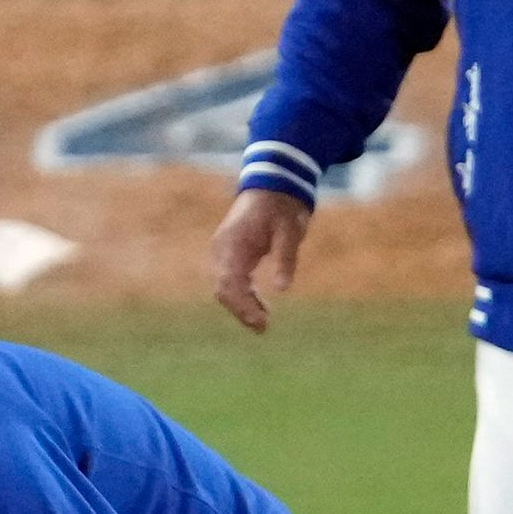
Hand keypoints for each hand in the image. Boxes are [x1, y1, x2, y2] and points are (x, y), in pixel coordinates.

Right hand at [209, 192, 313, 332]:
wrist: (272, 185)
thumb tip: (283, 288)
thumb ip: (286, 258)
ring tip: (265, 321)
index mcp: (233, 243)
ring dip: (242, 305)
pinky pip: (231, 281)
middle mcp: (222, 250)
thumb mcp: (290, 230)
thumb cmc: (282, 206)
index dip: (241, 305)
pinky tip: (261, 307)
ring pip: (225, 288)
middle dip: (241, 311)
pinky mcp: (230, 255)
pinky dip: (244, 296)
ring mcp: (223, 252)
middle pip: (223, 290)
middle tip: (263, 328)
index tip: (260, 322)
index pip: (228, 282)